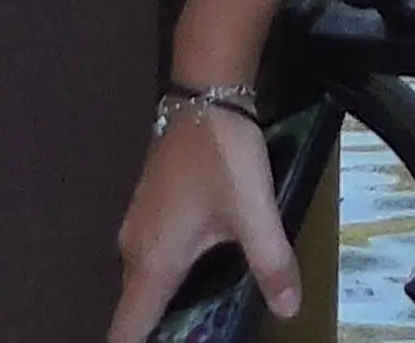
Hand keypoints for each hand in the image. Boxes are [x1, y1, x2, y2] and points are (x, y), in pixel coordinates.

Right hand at [105, 104, 298, 342]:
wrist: (205, 95)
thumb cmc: (223, 157)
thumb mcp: (254, 212)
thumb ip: (271, 264)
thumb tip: (289, 309)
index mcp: (152, 263)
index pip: (125, 331)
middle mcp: (133, 250)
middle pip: (135, 310)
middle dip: (161, 331)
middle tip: (200, 333)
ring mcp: (137, 225)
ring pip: (142, 282)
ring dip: (165, 303)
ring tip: (202, 316)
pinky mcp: (148, 207)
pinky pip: (150, 257)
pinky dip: (168, 275)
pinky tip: (202, 272)